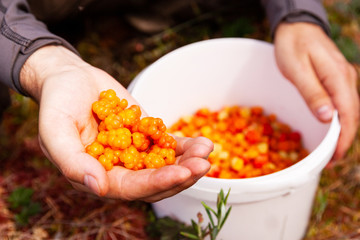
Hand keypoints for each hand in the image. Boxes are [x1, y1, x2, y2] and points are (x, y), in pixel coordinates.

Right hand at [20, 45, 212, 201]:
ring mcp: (134, 153)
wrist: (70, 79)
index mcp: (96, 176)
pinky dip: (185, 146)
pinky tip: (202, 142)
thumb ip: (72, 161)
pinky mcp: (145, 137)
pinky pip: (168, 146)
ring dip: (188, 161)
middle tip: (203, 164)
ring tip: (206, 149)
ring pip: (166, 165)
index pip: (131, 188)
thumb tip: (98, 187)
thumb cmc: (57, 103)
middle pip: (155, 182)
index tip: (181, 173)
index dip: (157, 183)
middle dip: (181, 174)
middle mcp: (119, 170)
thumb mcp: (55, 130)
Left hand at [274, 22, 358, 158]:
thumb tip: (328, 118)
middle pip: (351, 116)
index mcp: (339, 78)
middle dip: (342, 141)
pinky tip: (328, 130)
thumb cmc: (292, 46)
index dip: (342, 139)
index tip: (333, 158)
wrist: (295, 26)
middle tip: (328, 161)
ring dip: (340, 133)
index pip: (348, 115)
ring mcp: (343, 79)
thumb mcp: (297, 69)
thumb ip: (313, 93)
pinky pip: (341, 104)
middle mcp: (346, 79)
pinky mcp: (336, 79)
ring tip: (328, 151)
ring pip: (348, 111)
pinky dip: (337, 120)